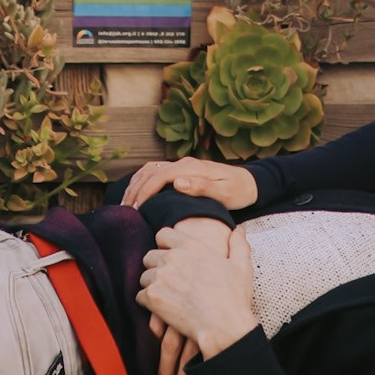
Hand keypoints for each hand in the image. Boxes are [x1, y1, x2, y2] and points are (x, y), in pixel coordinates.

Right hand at [122, 157, 257, 210]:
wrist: (249, 183)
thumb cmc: (238, 191)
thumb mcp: (224, 193)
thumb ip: (201, 187)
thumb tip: (176, 183)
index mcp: (191, 168)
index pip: (159, 176)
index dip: (144, 192)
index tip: (135, 209)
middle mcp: (184, 164)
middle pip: (150, 172)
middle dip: (135, 190)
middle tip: (125, 210)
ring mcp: (182, 166)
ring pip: (150, 170)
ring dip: (136, 184)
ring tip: (127, 203)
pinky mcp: (183, 171)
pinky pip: (156, 172)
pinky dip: (143, 181)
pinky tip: (138, 194)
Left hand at [147, 219, 229, 374]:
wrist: (224, 326)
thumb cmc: (234, 297)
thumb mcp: (241, 266)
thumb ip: (238, 244)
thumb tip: (239, 229)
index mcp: (191, 246)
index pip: (163, 234)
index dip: (164, 245)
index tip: (170, 256)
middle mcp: (172, 258)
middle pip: (150, 256)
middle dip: (156, 266)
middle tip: (169, 280)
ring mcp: (160, 277)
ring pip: (144, 277)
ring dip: (152, 285)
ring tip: (166, 296)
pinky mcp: (152, 297)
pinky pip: (140, 296)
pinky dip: (148, 303)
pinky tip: (161, 309)